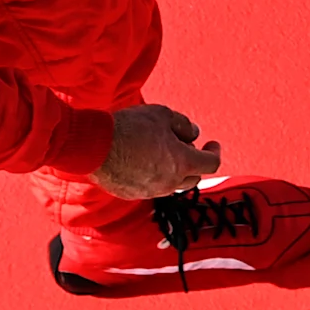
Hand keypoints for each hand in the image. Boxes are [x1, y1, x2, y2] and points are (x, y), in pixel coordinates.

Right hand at [94, 103, 223, 198]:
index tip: (212, 144)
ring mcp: (151, 191)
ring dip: (173, 170)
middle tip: (184, 146)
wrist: (94, 146)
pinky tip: (141, 160)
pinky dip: (153, 176)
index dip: (214, 152)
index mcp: (182, 163)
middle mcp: (170, 182)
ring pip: (172, 184)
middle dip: (194, 162)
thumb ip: (183, 125)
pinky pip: (151, 187)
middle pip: (193, 177)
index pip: (211, 163)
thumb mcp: (162, 115)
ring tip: (160, 151)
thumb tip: (194, 133)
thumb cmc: (130, 127)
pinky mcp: (133, 194)